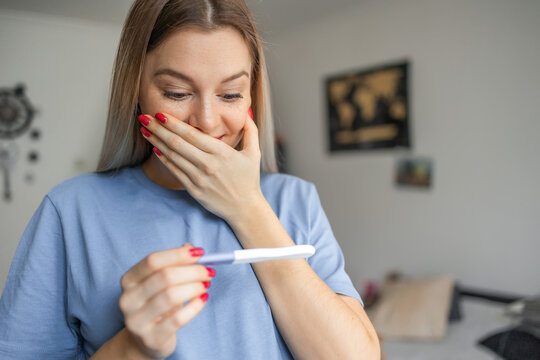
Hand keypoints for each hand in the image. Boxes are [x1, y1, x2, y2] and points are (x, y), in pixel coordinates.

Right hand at [118, 244, 213, 358]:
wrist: (147, 340)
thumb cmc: (157, 304)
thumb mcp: (162, 282)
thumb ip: (174, 263)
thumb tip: (191, 248)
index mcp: (129, 280)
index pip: (153, 261)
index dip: (178, 255)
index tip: (200, 253)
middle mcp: (128, 299)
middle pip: (164, 277)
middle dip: (192, 271)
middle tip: (208, 272)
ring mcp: (137, 321)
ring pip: (171, 296)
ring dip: (195, 287)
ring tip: (205, 286)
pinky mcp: (151, 338)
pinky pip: (178, 319)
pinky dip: (195, 307)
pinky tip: (202, 300)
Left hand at [138, 110, 265, 223]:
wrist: (244, 209)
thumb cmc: (248, 179)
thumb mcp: (254, 153)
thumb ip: (251, 130)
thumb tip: (247, 112)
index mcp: (222, 153)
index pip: (193, 134)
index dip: (174, 124)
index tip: (161, 114)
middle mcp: (208, 165)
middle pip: (178, 143)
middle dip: (158, 129)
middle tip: (144, 117)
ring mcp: (199, 178)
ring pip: (173, 156)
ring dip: (157, 142)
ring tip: (145, 130)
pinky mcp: (194, 189)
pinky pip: (175, 172)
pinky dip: (164, 160)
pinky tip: (155, 149)